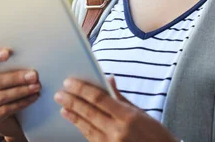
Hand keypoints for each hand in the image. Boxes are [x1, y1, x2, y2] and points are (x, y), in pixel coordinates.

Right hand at [0, 47, 41, 139]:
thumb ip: (14, 67)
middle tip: (34, 76)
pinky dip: (22, 103)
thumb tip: (31, 59)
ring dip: (22, 91)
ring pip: (2, 96)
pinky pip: (5, 109)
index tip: (8, 53)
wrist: (12, 120)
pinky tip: (33, 98)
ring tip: (37, 87)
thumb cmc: (13, 90)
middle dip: (17, 78)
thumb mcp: (11, 78)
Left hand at [53, 76, 178, 141]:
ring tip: (63, 106)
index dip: (82, 89)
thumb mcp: (141, 112)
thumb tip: (108, 78)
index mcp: (128, 116)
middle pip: (89, 113)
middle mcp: (118, 131)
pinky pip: (91, 138)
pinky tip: (74, 120)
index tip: (70, 82)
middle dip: (72, 102)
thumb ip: (120, 97)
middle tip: (59, 94)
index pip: (99, 99)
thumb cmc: (154, 134)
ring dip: (73, 116)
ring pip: (87, 127)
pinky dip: (81, 128)